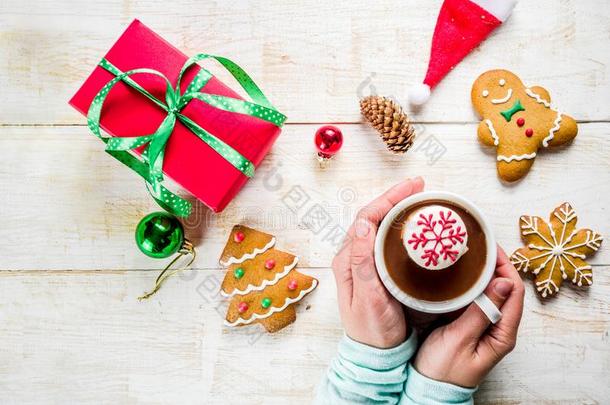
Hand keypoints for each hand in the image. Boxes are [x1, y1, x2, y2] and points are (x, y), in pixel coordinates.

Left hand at [331, 177, 424, 348]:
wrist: (375, 355)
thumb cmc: (373, 331)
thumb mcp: (369, 299)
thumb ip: (363, 263)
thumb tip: (362, 224)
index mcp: (348, 261)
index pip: (366, 219)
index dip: (388, 199)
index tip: (411, 188)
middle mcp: (353, 258)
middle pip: (373, 218)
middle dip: (395, 198)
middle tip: (420, 187)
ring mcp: (363, 263)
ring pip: (380, 227)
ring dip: (398, 210)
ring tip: (419, 199)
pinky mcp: (375, 271)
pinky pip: (386, 241)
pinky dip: (400, 228)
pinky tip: (415, 226)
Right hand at [413, 247, 524, 386]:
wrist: (429, 389)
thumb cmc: (443, 370)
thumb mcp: (460, 339)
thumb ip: (481, 312)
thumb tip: (503, 283)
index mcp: (502, 334)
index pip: (514, 291)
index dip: (505, 266)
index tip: (490, 248)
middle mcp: (498, 328)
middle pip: (505, 288)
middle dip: (494, 264)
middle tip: (478, 244)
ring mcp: (485, 326)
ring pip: (490, 292)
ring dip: (482, 272)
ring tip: (468, 253)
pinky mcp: (470, 325)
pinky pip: (476, 299)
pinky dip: (470, 284)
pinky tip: (457, 274)